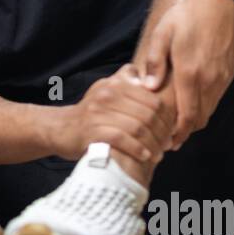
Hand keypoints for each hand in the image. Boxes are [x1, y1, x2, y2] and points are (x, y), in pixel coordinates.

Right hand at [53, 63, 175, 167]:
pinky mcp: (92, 131)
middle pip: (148, 114)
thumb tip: (149, 78)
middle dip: (163, 133)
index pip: (153, 100)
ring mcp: (98, 113)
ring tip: (159, 154)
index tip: (171, 132)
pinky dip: (137, 149)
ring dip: (153, 144)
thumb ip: (126, 78)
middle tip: (168, 145)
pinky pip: (122, 139)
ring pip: (138, 128)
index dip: (167, 118)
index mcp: (116, 84)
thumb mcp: (107, 88)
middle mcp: (107, 94)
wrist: (61, 129)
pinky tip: (145, 156)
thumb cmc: (92, 112)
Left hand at [138, 0, 233, 147]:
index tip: (165, 144)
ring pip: (210, 110)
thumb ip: (155, 63)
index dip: (177, 134)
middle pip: (200, 120)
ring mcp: (222, 77)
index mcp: (190, 74)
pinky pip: (217, 98)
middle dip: (185, 133)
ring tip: (177, 126)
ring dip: (195, 121)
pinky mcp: (229, 71)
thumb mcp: (162, 34)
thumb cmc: (187, 15)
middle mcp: (210, 80)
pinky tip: (192, 105)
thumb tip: (149, 89)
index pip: (186, 117)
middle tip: (168, 140)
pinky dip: (205, 107)